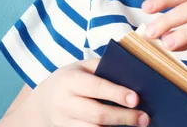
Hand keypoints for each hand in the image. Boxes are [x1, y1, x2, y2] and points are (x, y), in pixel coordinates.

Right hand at [16, 58, 148, 126]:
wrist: (42, 102)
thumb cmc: (71, 79)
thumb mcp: (81, 67)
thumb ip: (104, 66)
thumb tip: (133, 71)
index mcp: (69, 80)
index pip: (96, 87)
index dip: (116, 93)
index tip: (136, 98)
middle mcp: (64, 102)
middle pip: (97, 113)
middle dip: (123, 117)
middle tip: (144, 118)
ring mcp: (64, 122)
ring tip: (138, 125)